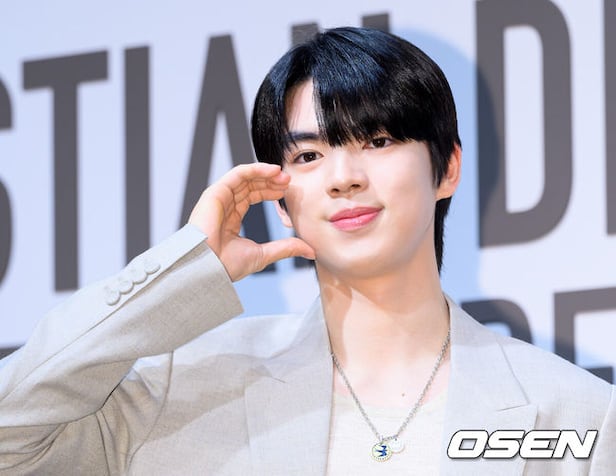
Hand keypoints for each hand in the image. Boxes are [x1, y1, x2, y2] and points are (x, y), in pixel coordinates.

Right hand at [188, 163, 314, 280]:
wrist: (207, 268)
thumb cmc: (227, 265)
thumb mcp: (264, 255)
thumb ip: (286, 248)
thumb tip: (310, 251)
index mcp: (231, 219)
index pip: (252, 197)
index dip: (269, 191)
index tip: (286, 191)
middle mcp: (224, 206)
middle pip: (249, 185)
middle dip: (270, 181)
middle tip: (289, 181)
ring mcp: (219, 199)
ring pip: (245, 178)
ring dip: (265, 173)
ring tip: (283, 175)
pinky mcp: (216, 193)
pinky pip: (238, 175)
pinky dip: (255, 169)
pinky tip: (272, 171)